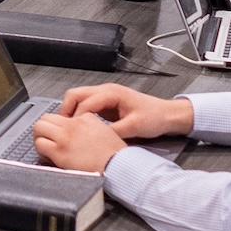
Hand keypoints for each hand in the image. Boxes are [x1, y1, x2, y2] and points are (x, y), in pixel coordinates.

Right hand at [34, 82, 194, 172]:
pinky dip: (80, 114)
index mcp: (112, 93)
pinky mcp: (107, 103)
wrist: (167, 115)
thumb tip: (95, 138)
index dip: (75, 118)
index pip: (84, 102)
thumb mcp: (134, 127)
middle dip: (66, 110)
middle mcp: (107, 91)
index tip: (70, 131)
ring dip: (72, 111)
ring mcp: (106, 96)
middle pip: (76, 94)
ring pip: (79, 98)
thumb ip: (113, 132)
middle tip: (63, 127)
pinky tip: (80, 127)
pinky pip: (87, 105)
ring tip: (69, 128)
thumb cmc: (155, 117)